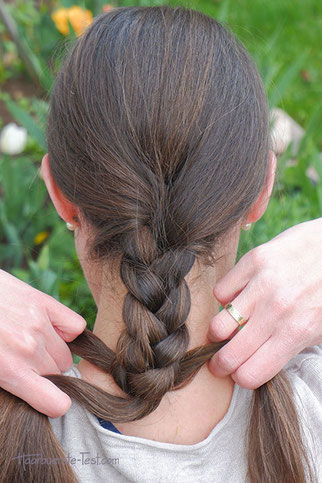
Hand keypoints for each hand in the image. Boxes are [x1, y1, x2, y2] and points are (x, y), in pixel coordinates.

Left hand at [0, 270, 85, 416]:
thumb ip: (10, 380)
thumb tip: (31, 392)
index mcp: (11, 371)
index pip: (56, 403)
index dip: (56, 403)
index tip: (50, 399)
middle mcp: (29, 349)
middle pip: (59, 374)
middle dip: (46, 373)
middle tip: (26, 364)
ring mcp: (39, 324)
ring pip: (66, 353)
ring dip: (53, 353)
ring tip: (33, 344)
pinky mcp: (44, 303)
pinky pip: (76, 326)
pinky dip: (68, 331)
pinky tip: (51, 329)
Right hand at [208, 218, 321, 388]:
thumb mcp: (320, 328)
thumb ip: (290, 345)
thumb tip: (260, 361)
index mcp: (297, 332)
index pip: (251, 374)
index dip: (242, 377)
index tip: (240, 372)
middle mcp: (277, 310)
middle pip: (230, 356)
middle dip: (222, 364)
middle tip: (221, 362)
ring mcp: (262, 284)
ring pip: (218, 325)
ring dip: (220, 332)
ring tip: (228, 329)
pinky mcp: (253, 260)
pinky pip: (221, 291)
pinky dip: (226, 298)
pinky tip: (239, 297)